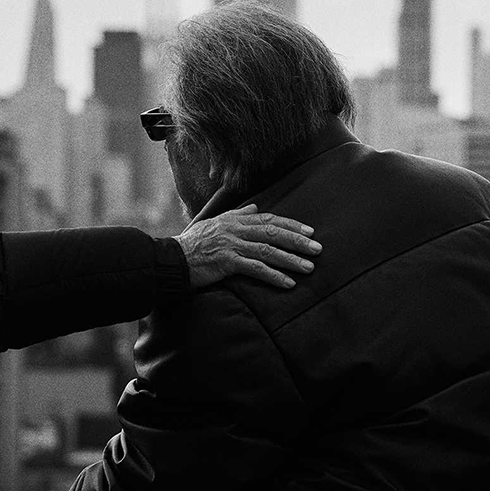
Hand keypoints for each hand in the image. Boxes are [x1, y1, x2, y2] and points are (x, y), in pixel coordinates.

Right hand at [175, 204, 321, 289]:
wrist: (171, 259)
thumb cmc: (192, 243)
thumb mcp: (214, 223)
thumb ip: (236, 215)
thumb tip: (254, 207)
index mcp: (234, 220)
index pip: (268, 219)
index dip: (291, 225)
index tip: (309, 231)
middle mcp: (235, 229)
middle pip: (273, 233)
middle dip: (297, 240)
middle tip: (317, 249)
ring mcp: (231, 245)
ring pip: (268, 250)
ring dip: (291, 259)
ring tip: (309, 267)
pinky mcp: (227, 262)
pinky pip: (255, 268)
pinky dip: (274, 275)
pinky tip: (287, 283)